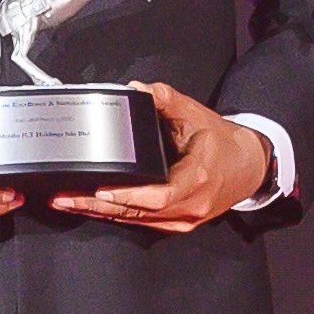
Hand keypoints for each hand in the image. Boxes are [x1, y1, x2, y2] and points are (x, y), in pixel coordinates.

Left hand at [52, 82, 274, 232]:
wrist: (248, 166)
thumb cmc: (223, 143)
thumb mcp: (197, 114)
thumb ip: (166, 100)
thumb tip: (138, 88)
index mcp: (198, 178)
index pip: (159, 196)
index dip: (128, 196)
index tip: (101, 190)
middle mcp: (190, 205)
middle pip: (138, 212)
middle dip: (98, 206)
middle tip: (65, 198)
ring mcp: (183, 219)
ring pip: (136, 220)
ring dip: (100, 213)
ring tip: (68, 203)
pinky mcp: (176, 224)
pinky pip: (142, 222)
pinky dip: (116, 215)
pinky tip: (91, 208)